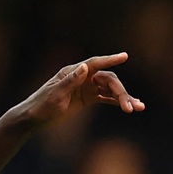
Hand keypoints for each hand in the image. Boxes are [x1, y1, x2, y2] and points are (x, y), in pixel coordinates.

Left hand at [18, 53, 144, 129]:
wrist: (34, 117)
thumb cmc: (42, 105)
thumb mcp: (56, 95)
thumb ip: (70, 81)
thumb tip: (84, 67)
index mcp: (73, 72)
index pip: (95, 63)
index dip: (110, 59)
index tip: (125, 56)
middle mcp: (82, 77)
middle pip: (108, 80)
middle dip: (121, 93)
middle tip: (131, 107)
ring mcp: (86, 87)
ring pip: (109, 89)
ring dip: (124, 98)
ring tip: (138, 108)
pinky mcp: (87, 98)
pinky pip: (105, 98)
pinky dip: (117, 102)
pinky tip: (129, 108)